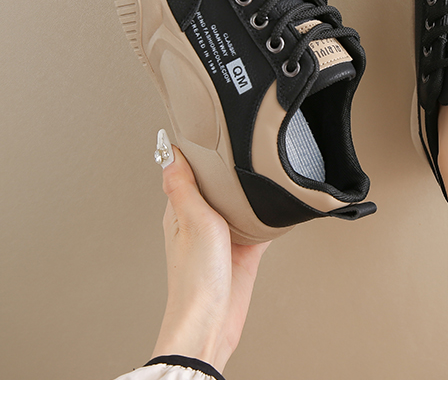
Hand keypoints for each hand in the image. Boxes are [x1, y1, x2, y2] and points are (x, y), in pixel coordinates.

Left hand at [151, 143, 269, 373]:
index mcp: (181, 211)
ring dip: (249, 189)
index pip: (187, 170)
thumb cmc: (195, 279)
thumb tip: (168, 151)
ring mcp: (223, 236)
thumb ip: (184, 186)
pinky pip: (259, 225)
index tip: (209, 126)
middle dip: (228, 165)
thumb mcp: (192, 221)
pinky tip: (279, 204)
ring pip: (239, 202)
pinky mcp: (244, 251)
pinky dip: (268, 214)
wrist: (212, 322)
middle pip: (216, 184)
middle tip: (245, 139)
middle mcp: (201, 221)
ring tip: (263, 165)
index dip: (196, 149)